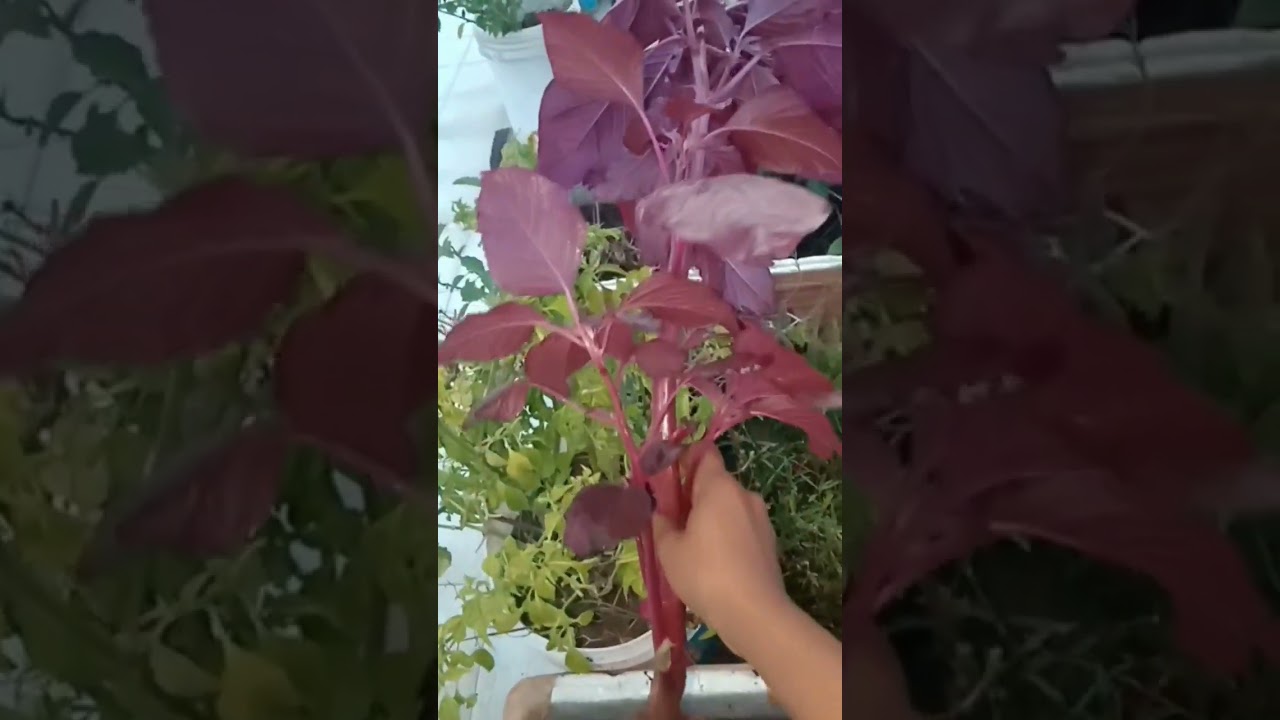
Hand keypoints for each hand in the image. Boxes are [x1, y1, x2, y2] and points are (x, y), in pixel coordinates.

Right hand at [651, 448, 788, 648]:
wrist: (754, 613)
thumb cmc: (705, 574)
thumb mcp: (669, 550)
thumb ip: (661, 523)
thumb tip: (660, 512)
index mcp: (719, 487)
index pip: (704, 453)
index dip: (684, 460)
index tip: (667, 481)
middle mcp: (744, 494)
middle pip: (715, 482)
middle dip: (693, 495)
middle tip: (671, 520)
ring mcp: (761, 518)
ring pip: (729, 506)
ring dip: (710, 517)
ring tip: (691, 546)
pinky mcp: (769, 541)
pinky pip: (741, 526)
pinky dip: (726, 534)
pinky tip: (713, 561)